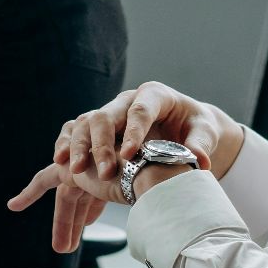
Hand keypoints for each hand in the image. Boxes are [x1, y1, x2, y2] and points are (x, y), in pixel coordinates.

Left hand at [7, 156, 198, 252]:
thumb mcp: (151, 203)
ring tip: (61, 248)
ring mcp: (85, 166)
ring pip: (65, 199)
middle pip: (78, 199)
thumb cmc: (165, 186)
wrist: (154, 170)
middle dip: (72, 223)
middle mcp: (98, 169)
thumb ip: (147, 215)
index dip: (88, 213)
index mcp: (115, 174)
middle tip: (66, 245)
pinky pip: (44, 180)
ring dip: (62, 224)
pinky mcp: (71, 168)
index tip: (85, 227)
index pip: (95, 197)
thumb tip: (153, 240)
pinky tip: (15, 205)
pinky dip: (29, 193)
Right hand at [56, 81, 242, 182]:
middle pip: (105, 116)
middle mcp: (127, 101)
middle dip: (100, 144)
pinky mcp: (101, 128)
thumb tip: (199, 160)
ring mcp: (111, 113)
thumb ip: (201, 144)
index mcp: (154, 95)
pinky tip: (62, 162)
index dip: (133, 132)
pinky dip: (69, 145)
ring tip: (76, 171)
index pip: (140, 111)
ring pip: (86, 124)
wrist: (184, 126)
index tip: (129, 155)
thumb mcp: (204, 131)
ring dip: (79, 147)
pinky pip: (78, 131)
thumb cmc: (194, 126)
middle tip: (103, 172)